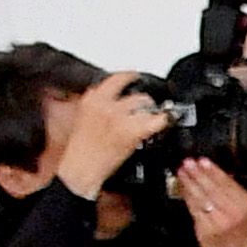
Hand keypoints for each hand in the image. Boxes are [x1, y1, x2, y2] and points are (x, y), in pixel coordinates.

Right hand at [49, 77, 168, 200]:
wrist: (81, 169)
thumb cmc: (82, 150)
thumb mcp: (83, 118)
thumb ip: (98, 104)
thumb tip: (113, 99)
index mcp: (92, 98)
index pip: (116, 78)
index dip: (130, 76)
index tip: (135, 77)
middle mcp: (105, 103)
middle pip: (133, 92)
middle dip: (143, 100)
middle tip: (146, 106)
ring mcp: (119, 116)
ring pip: (144, 104)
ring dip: (150, 111)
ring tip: (151, 118)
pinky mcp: (131, 130)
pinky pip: (155, 120)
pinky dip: (163, 121)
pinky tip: (165, 121)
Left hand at [175, 158, 246, 246]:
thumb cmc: (238, 227)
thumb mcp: (242, 206)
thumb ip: (230, 189)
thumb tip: (212, 170)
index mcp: (244, 202)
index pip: (226, 181)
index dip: (212, 169)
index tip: (202, 160)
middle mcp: (233, 211)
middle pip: (212, 188)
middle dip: (198, 173)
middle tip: (188, 162)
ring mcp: (219, 221)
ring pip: (201, 197)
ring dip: (189, 183)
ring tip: (182, 172)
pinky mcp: (206, 229)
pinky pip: (194, 209)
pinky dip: (187, 196)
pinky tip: (183, 188)